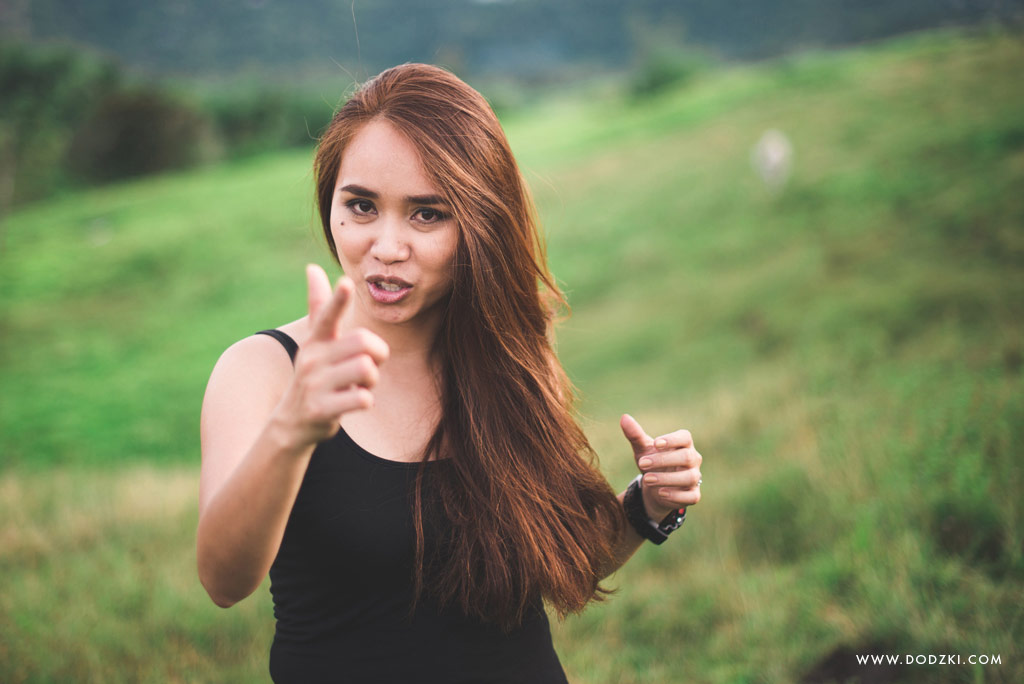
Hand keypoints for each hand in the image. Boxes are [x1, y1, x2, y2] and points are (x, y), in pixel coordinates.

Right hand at [274, 264, 389, 446]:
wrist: (292, 423)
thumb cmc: (314, 376)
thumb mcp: (314, 343)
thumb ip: (318, 307)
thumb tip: (312, 267)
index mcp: (315, 341)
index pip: (327, 316)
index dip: (338, 300)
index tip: (346, 283)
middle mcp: (312, 359)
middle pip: (364, 342)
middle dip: (378, 354)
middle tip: (370, 366)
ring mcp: (314, 384)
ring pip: (366, 369)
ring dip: (372, 380)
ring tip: (360, 385)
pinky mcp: (321, 408)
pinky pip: (362, 398)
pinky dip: (365, 400)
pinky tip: (353, 403)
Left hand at [620, 414, 701, 520]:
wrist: (655, 488)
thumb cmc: (652, 462)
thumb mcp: (643, 449)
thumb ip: (635, 434)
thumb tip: (624, 417)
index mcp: (683, 444)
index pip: (685, 437)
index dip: (672, 439)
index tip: (656, 443)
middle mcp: (693, 459)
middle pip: (686, 457)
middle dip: (663, 460)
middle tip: (642, 463)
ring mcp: (695, 477)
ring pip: (689, 477)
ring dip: (667, 478)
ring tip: (646, 478)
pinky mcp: (693, 495)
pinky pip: (692, 496)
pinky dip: (676, 495)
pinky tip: (660, 493)